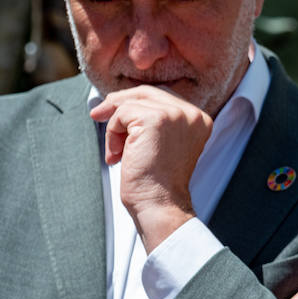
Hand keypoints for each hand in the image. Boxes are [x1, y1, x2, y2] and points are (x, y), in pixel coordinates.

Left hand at [90, 86, 212, 250]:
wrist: (159, 205)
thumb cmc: (157, 184)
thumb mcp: (163, 145)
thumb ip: (155, 122)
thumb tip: (120, 102)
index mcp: (199, 119)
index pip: (163, 96)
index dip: (135, 102)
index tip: (115, 115)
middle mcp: (192, 114)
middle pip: (147, 93)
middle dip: (119, 103)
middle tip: (98, 115)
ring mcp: (176, 115)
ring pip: (132, 103)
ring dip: (115, 126)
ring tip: (116, 152)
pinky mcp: (156, 119)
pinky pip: (122, 114)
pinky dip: (112, 133)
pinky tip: (117, 155)